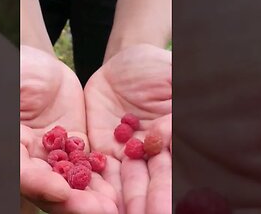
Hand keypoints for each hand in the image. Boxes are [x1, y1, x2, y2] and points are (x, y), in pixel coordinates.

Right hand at [20, 46, 117, 213]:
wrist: (41, 63)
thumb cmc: (20, 71)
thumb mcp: (14, 89)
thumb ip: (11, 119)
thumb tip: (17, 146)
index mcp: (12, 147)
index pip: (23, 174)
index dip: (40, 185)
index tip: (62, 191)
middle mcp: (33, 159)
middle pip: (51, 187)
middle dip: (75, 202)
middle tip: (99, 211)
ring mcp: (56, 154)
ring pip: (74, 181)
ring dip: (93, 197)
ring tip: (114, 208)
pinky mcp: (77, 145)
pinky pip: (90, 164)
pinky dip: (104, 178)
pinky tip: (121, 188)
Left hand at [85, 44, 171, 213]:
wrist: (125, 62)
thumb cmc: (157, 68)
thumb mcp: (172, 80)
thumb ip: (173, 110)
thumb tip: (161, 138)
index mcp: (170, 141)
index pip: (169, 171)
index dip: (167, 190)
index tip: (165, 209)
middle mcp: (148, 154)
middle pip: (147, 183)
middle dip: (144, 201)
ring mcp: (124, 152)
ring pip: (122, 182)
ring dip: (119, 201)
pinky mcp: (101, 147)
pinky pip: (95, 167)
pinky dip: (92, 182)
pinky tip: (88, 198)